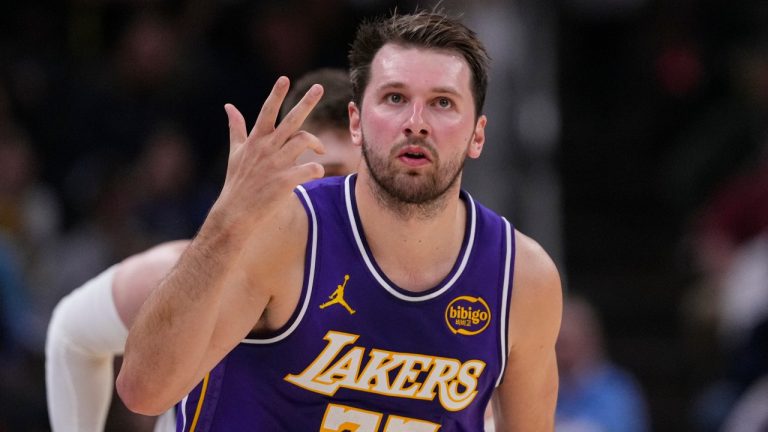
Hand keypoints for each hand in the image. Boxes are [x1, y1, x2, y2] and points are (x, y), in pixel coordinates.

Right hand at [216, 76, 325, 227]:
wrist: (235, 213)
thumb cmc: (237, 182)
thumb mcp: (236, 152)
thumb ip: (236, 128)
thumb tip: (229, 106)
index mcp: (256, 140)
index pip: (267, 111)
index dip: (275, 94)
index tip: (284, 78)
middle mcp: (267, 148)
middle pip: (291, 120)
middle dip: (306, 102)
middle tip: (318, 87)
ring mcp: (276, 164)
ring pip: (304, 141)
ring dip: (316, 143)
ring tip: (320, 150)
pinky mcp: (285, 181)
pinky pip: (310, 169)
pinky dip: (317, 169)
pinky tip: (317, 172)